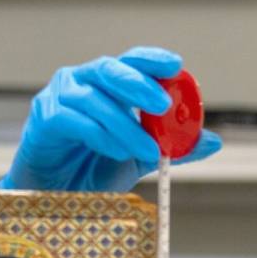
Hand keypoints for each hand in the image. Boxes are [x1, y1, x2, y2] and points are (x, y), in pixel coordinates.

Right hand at [0, 46, 222, 192]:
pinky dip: (100, 135)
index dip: (152, 60)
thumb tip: (212, 141)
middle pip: (110, 69)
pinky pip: (75, 121)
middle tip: (162, 104)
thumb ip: (172, 146)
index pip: (130, 61)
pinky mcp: (44, 119)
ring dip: (125, 125)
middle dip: (139, 84)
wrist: (58, 198)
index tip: (176, 65)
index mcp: (105, 83)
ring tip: (148, 149)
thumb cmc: (93, 170)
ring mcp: (58, 97)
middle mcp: (80, 81)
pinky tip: (117, 151)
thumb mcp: (140, 157)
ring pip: (95, 100)